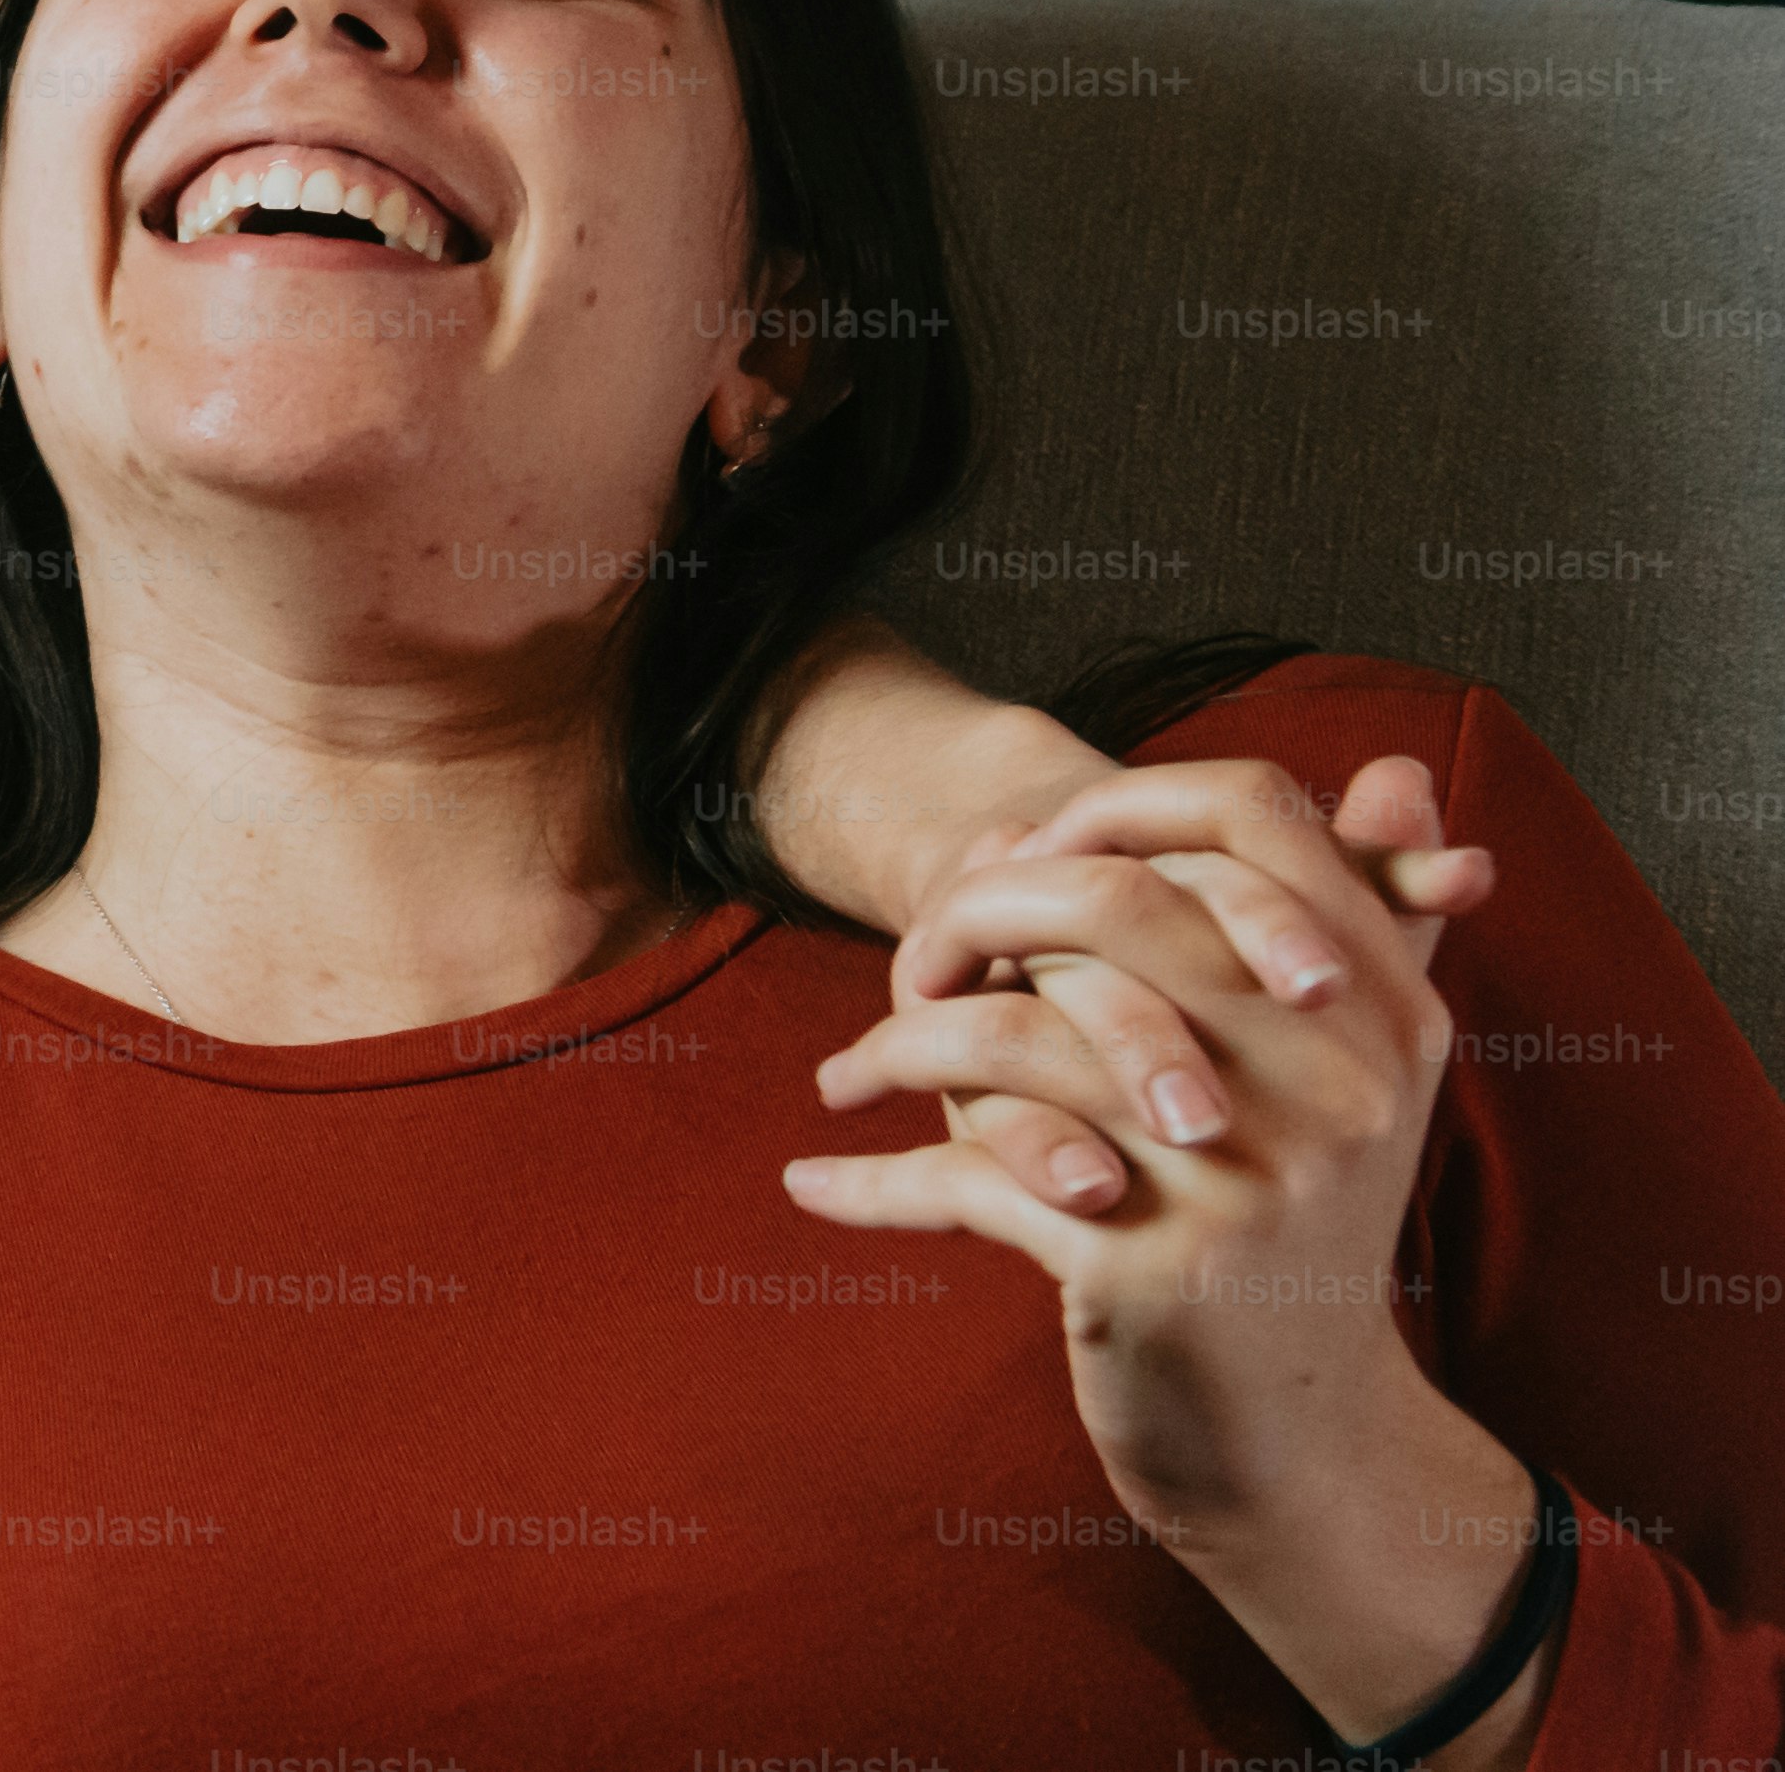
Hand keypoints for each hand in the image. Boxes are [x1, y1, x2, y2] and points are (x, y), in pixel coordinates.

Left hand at [782, 757, 1544, 1746]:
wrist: (1297, 1440)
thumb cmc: (1295, 1227)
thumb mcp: (1348, 1076)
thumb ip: (1361, 923)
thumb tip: (1400, 771)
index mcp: (1381, 1006)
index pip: (1254, 815)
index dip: (1114, 804)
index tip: (1023, 851)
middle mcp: (1332, 1078)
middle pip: (1108, 903)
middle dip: (974, 914)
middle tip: (911, 964)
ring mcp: (1241, 1175)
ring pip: (1008, 1040)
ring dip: (895, 1050)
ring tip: (845, 1073)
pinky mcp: (1147, 1265)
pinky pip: (965, 1184)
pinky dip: (870, 1183)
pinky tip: (811, 1178)